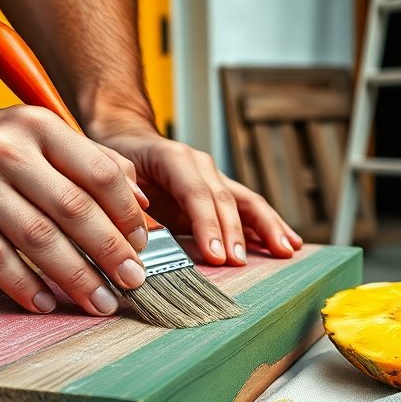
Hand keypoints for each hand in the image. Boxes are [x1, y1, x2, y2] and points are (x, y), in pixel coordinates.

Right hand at [0, 96, 150, 315]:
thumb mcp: (30, 133)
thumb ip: (86, 161)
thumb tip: (141, 201)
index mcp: (38, 127)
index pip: (100, 173)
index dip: (127, 215)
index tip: (142, 247)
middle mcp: (7, 150)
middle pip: (74, 208)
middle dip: (111, 252)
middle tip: (134, 282)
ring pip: (37, 238)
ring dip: (75, 277)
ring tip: (99, 302)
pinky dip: (24, 285)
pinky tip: (45, 303)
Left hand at [89, 120, 303, 265]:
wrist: (130, 138)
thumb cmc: (119, 158)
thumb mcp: (112, 168)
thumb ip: (125, 190)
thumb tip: (138, 217)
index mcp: (174, 157)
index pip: (196, 194)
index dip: (207, 225)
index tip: (215, 256)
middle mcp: (201, 165)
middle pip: (226, 200)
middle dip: (235, 233)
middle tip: (239, 262)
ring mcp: (215, 177)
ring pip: (247, 201)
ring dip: (266, 228)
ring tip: (284, 251)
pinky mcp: (221, 191)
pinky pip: (249, 208)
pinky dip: (269, 225)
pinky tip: (287, 243)